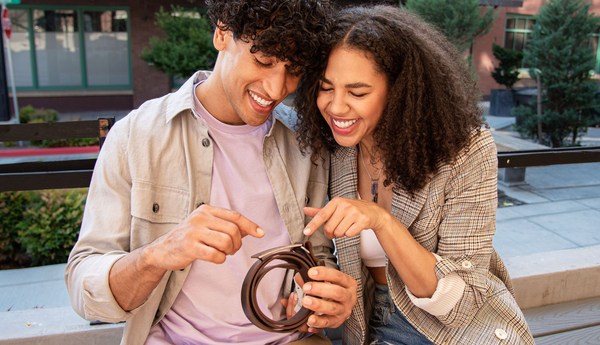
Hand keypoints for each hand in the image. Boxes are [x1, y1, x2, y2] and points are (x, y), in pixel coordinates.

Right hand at [145, 204, 263, 270]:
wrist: (163, 250)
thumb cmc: (189, 238)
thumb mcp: (207, 226)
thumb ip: (228, 226)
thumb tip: (252, 229)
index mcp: (206, 210)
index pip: (235, 216)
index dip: (250, 225)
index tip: (260, 233)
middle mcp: (200, 217)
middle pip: (233, 230)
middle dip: (237, 243)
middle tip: (231, 249)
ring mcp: (193, 232)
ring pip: (226, 242)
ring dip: (228, 252)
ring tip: (221, 253)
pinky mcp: (189, 247)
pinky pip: (215, 255)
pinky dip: (220, 259)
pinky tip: (214, 258)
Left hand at [282, 267, 357, 331]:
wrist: (343, 303)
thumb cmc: (334, 289)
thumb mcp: (328, 281)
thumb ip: (313, 279)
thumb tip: (299, 277)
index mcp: (348, 283)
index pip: (338, 276)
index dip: (324, 274)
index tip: (310, 273)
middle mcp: (349, 297)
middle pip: (337, 293)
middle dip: (320, 289)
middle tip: (306, 287)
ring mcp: (344, 310)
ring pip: (332, 308)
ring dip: (318, 305)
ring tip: (305, 301)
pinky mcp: (338, 321)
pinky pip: (328, 323)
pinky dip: (318, 322)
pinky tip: (309, 320)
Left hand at [303, 197, 387, 238]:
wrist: (372, 211)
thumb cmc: (351, 210)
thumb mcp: (336, 208)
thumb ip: (320, 211)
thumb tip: (305, 210)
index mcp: (336, 202)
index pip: (322, 215)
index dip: (313, 225)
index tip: (306, 232)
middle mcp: (344, 205)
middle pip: (329, 228)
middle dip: (331, 233)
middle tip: (335, 230)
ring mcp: (354, 212)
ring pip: (339, 233)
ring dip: (341, 233)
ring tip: (347, 226)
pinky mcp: (362, 220)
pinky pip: (349, 234)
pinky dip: (350, 234)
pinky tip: (354, 227)